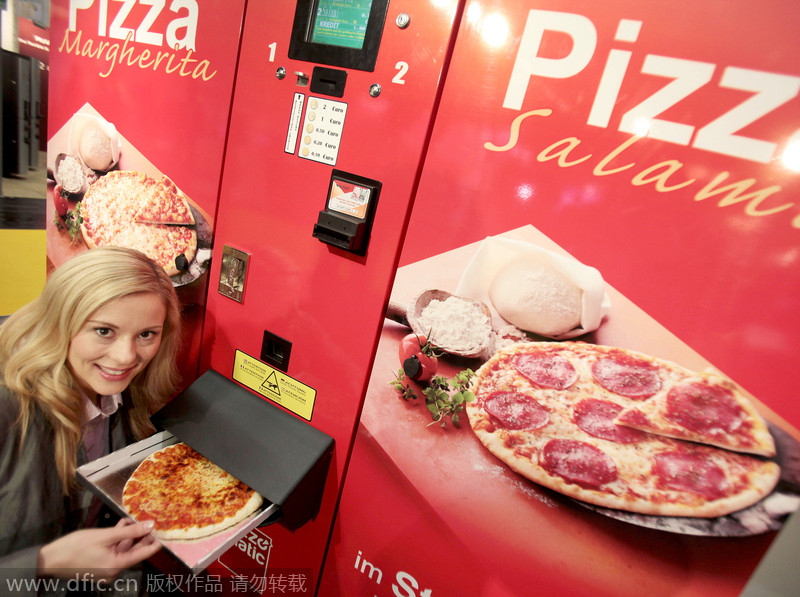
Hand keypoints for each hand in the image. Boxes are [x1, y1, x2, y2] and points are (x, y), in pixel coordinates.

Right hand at [37, 519, 160, 580]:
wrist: (49, 560)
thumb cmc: (75, 547)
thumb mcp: (106, 535)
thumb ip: (130, 531)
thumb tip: (150, 526)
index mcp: (117, 566)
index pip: (143, 554)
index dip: (154, 542)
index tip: (162, 533)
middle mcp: (113, 571)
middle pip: (133, 552)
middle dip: (140, 537)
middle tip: (147, 523)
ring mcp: (105, 570)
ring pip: (123, 551)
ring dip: (128, 536)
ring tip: (131, 521)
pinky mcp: (98, 567)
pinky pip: (113, 553)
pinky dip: (117, 541)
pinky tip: (119, 527)